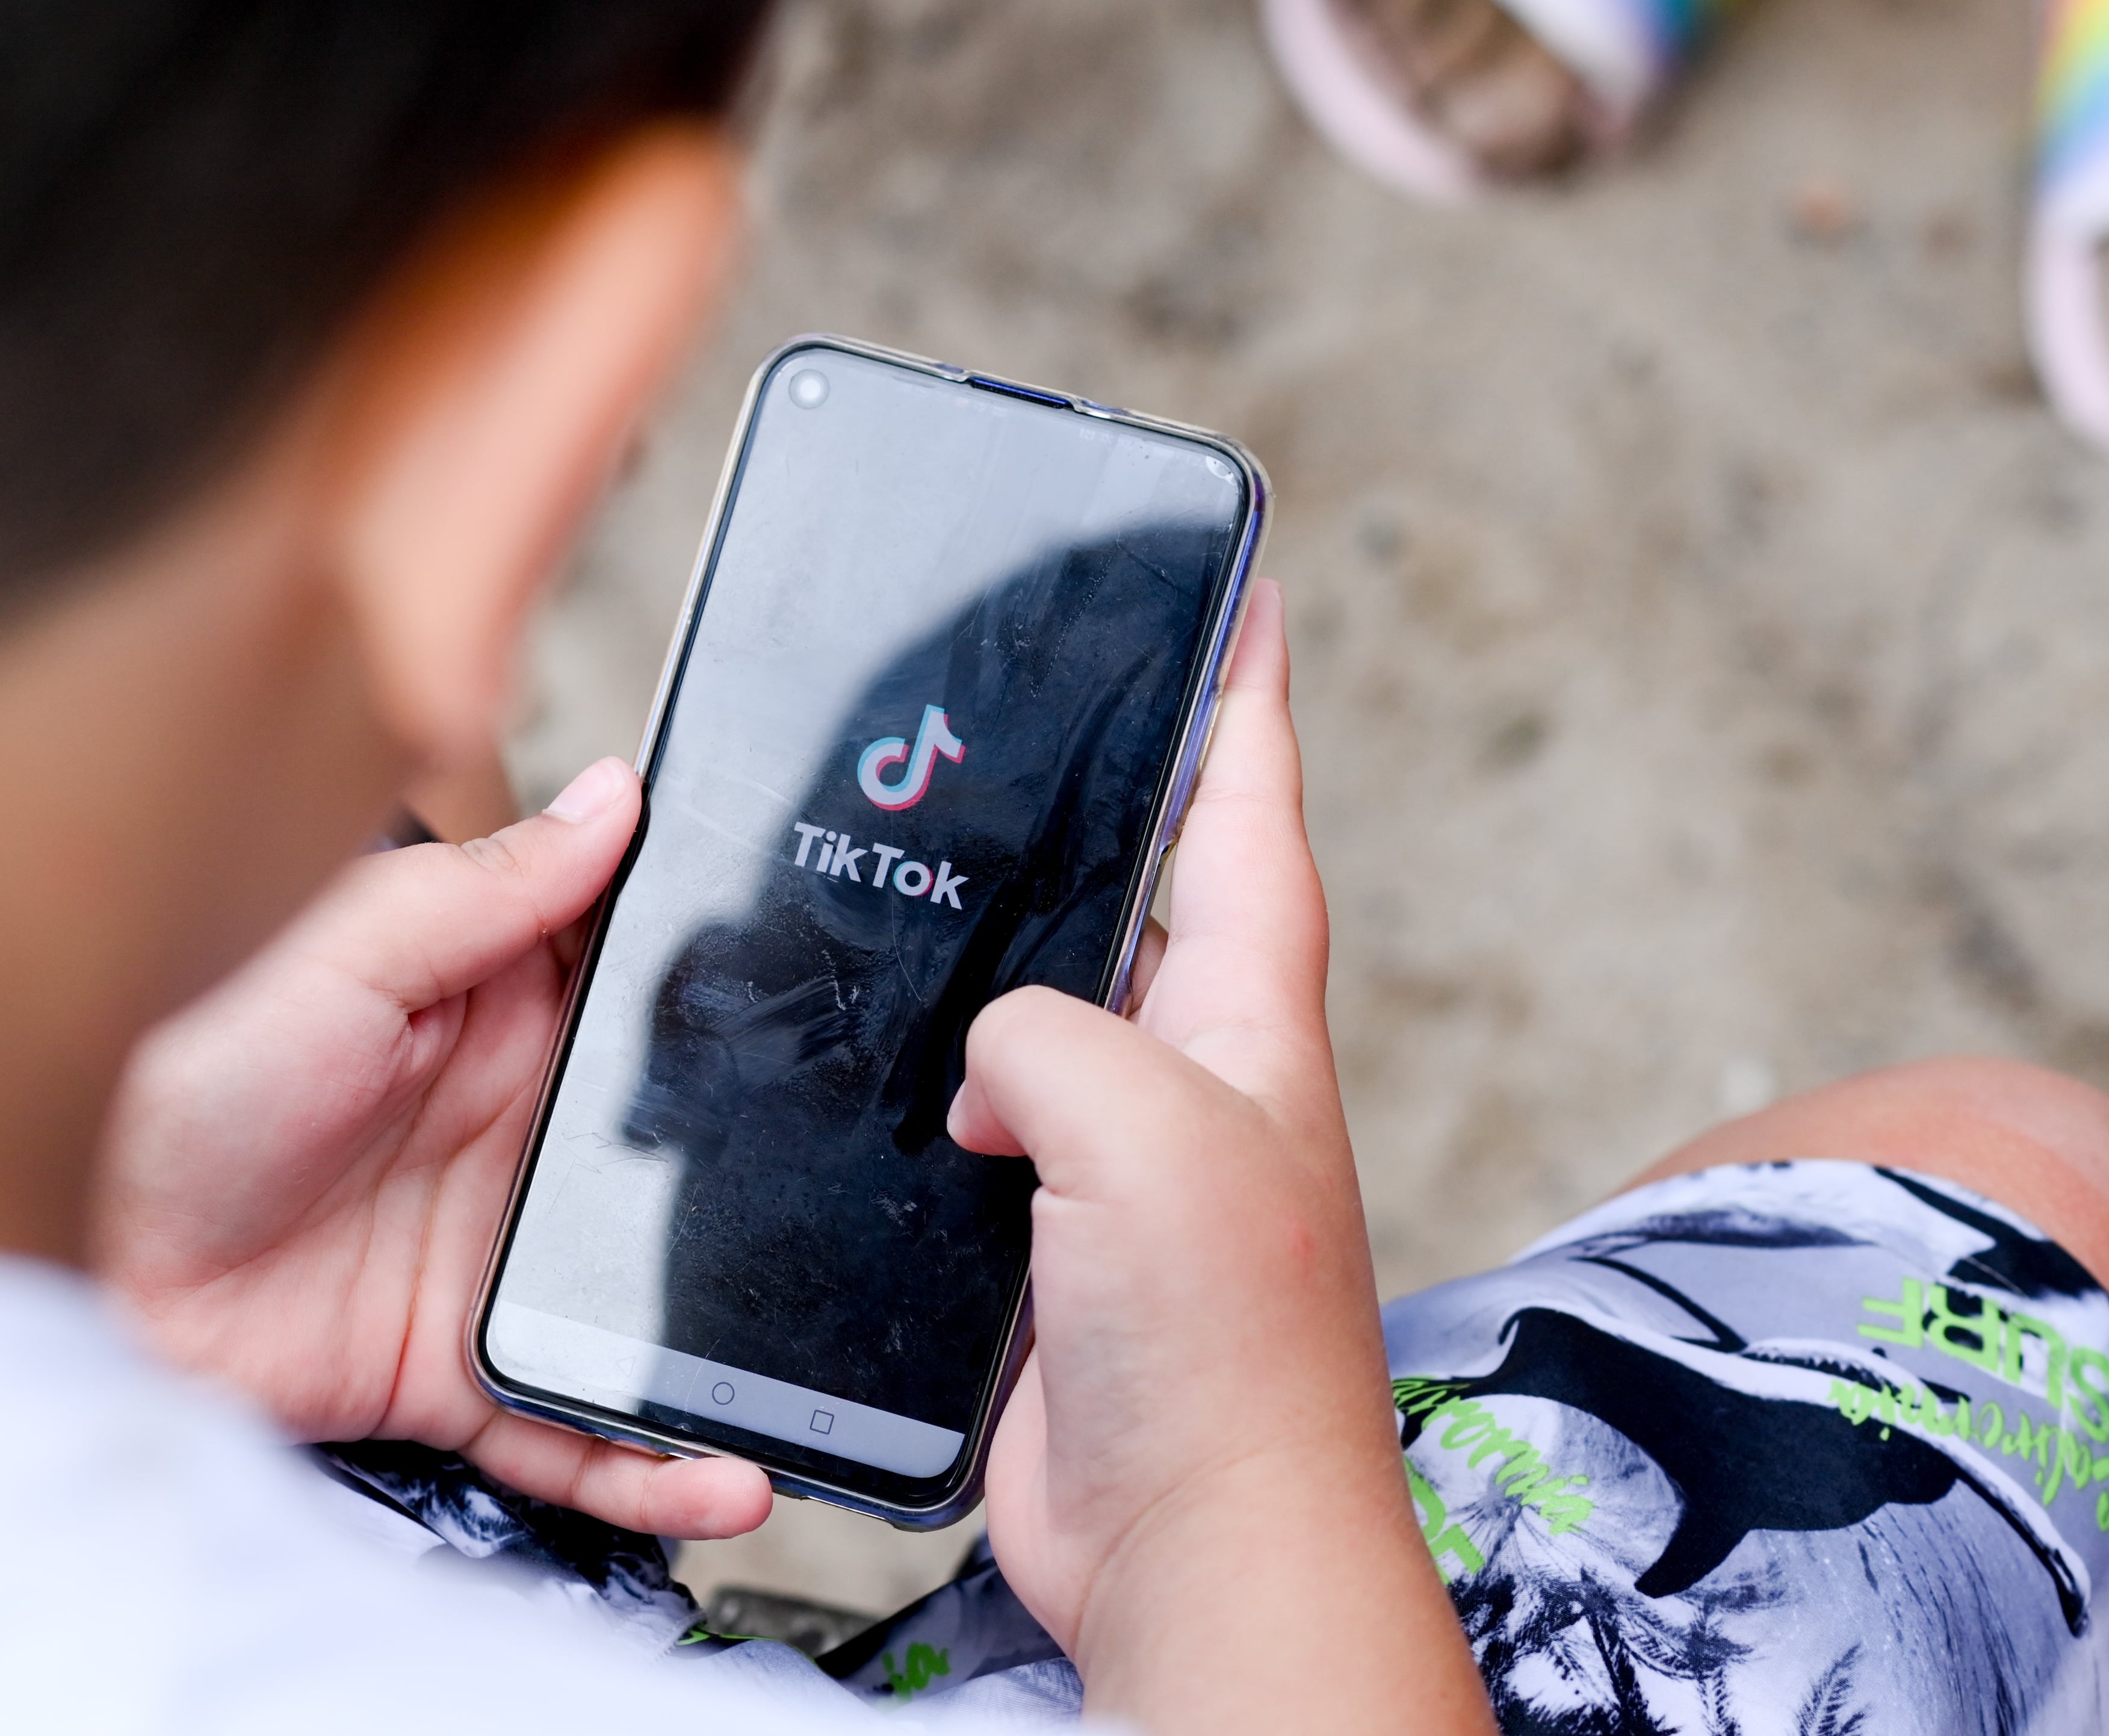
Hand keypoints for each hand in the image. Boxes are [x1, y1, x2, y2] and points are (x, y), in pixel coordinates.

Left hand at [94, 757, 772, 1538]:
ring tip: (828, 1364)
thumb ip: (482, 891)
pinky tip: (725, 1474)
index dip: (733, 987)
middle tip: (887, 1194)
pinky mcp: (462, 1367)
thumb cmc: (168, 1077)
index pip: (642, 984)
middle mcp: (512, 1131)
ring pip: (652, 1300)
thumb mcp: (332, 952)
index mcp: (490, 1009)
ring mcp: (496, 1256)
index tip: (844, 984)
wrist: (68, 1256)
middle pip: (678, 1152)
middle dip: (775, 1176)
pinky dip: (656, 1466)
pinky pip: (583, 1427)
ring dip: (738, 1337)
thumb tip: (615, 796)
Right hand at [950, 584, 1491, 1734]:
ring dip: (998, 942)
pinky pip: (985, 1115)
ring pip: (1051, 999)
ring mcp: (1128, 1155)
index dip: (1238, 683)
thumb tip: (988, 1066)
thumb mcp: (1139, 1128)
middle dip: (1101, 786)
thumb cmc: (1221, 1357)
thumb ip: (1049, 1037)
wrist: (1193, 1551)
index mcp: (1251, 1012)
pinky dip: (935, 1078)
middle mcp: (1199, 1069)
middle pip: (1146, 882)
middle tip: (1036, 693)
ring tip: (923, 865)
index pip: (1249, 803)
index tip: (1230, 577)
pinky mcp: (1055, 1236)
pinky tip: (878, 1069)